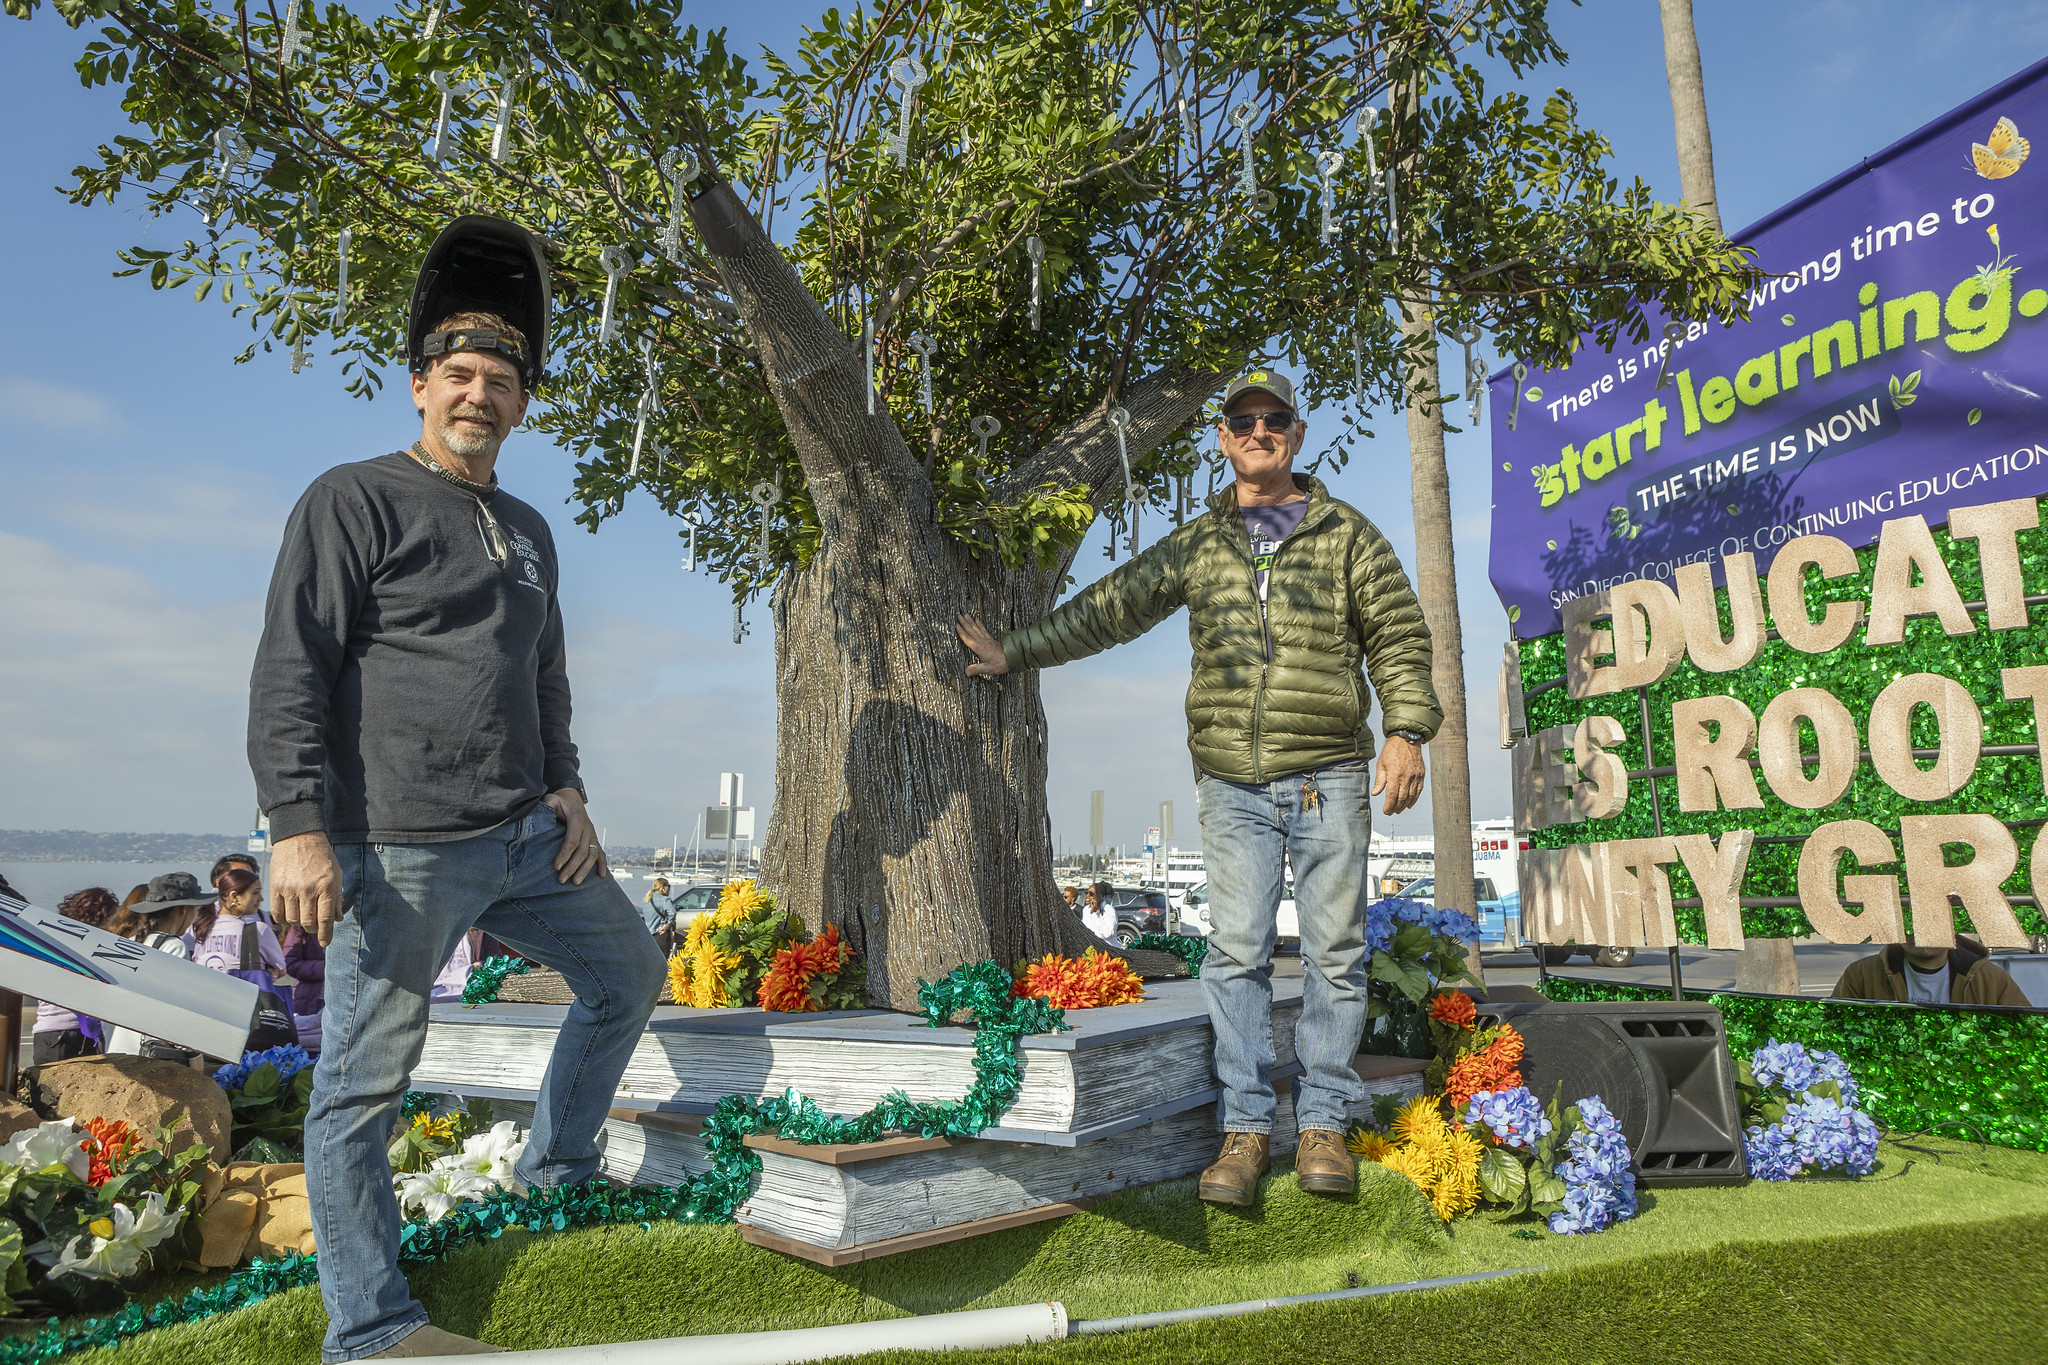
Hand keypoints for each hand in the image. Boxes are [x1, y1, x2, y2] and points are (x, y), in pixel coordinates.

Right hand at [272, 831, 342, 947]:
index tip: (325, 943)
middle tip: (313, 924)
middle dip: (312, 928)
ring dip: (298, 923)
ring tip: (302, 917)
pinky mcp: (275, 886)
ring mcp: (290, 888)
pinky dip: (283, 919)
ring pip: (292, 919)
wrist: (299, 837)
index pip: (325, 918)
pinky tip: (288, 916)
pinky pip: (277, 912)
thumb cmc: (322, 856)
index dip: (325, 934)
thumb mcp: (337, 874)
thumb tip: (337, 919)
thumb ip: (337, 897)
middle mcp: (308, 889)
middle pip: (308, 922)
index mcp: (327, 886)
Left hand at [546, 788, 606, 884]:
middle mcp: (588, 828)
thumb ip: (547, 805)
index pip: (572, 840)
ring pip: (592, 855)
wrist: (572, 799)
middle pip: (582, 851)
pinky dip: (602, 865)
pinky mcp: (594, 839)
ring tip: (576, 882)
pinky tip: (601, 876)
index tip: (556, 867)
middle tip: (561, 880)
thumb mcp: (552, 799)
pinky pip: (600, 853)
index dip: (564, 854)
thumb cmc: (560, 802)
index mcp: (577, 819)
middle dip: (572, 867)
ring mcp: (592, 834)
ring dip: (585, 870)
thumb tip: (542, 814)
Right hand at [956, 612, 1008, 677]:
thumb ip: (976, 669)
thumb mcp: (987, 669)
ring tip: (966, 615)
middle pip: (971, 631)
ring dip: (971, 622)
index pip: (968, 639)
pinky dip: (980, 625)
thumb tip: (966, 672)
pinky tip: (977, 620)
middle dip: (964, 623)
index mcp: (979, 648)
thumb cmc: (1000, 664)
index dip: (961, 632)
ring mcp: (987, 640)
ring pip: (977, 629)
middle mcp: (982, 642)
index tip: (956, 625)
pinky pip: (984, 630)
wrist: (1012, 658)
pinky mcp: (991, 640)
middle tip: (958, 615)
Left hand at [1373, 735, 1426, 816]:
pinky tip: (1410, 804)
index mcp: (1395, 774)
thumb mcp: (1381, 764)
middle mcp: (1407, 776)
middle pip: (1402, 798)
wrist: (1407, 739)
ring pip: (1411, 796)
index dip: (1389, 805)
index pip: (1392, 795)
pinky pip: (1419, 790)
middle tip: (1392, 812)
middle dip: (1396, 807)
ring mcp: (1415, 776)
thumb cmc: (1392, 750)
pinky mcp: (1421, 775)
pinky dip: (1414, 799)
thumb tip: (1375, 793)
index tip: (1386, 811)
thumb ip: (1380, 780)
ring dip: (1405, 805)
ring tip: (1399, 810)